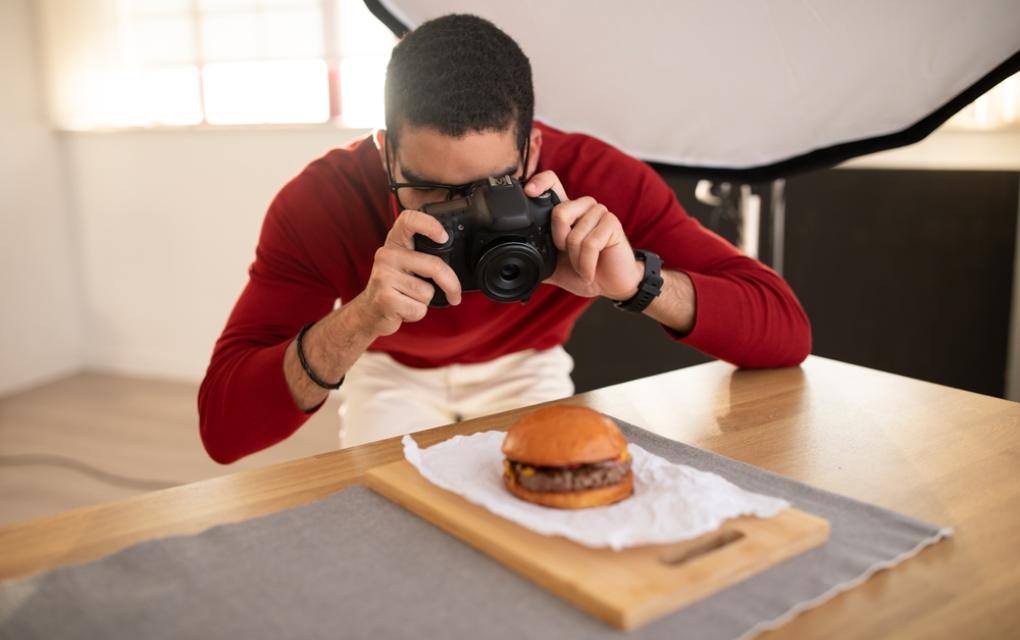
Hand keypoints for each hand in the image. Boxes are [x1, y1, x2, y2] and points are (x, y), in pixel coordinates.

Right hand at [350, 210, 461, 336]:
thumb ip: (423, 257)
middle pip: (433, 265)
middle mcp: (387, 255)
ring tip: (409, 298)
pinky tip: (403, 309)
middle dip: (451, 283)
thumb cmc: (393, 287)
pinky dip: (417, 313)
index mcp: (395, 242)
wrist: (369, 312)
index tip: (444, 237)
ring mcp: (384, 276)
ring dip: (425, 301)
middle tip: (454, 293)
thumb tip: (455, 262)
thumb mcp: (404, 265)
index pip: (409, 220)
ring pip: (427, 291)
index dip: (430, 224)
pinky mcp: (385, 298)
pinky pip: (418, 308)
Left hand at [525, 171, 642, 299]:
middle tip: (567, 255)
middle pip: (559, 212)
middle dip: (559, 242)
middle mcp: (582, 207)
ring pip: (574, 233)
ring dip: (575, 259)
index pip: (552, 182)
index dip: (540, 182)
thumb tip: (512, 266)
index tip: (529, 192)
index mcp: (566, 211)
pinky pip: (590, 243)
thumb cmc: (584, 271)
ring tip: (582, 265)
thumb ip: (536, 260)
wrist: (610, 285)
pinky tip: (590, 270)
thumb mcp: (553, 267)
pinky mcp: (612, 223)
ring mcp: (599, 213)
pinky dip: (586, 264)